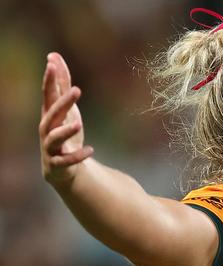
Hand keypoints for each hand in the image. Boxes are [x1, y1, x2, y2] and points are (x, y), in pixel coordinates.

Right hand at [39, 52, 93, 185]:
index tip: (51, 63)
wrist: (63, 168)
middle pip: (52, 114)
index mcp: (49, 114)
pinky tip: (90, 149)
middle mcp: (47, 129)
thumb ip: (61, 84)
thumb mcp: (65, 108)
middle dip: (62, 102)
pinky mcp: (58, 164)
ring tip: (78, 123)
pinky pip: (66, 160)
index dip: (49, 80)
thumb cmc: (64, 131)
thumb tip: (53, 56)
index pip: (47, 95)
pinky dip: (78, 155)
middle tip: (77, 90)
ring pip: (54, 138)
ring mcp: (51, 147)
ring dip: (65, 131)